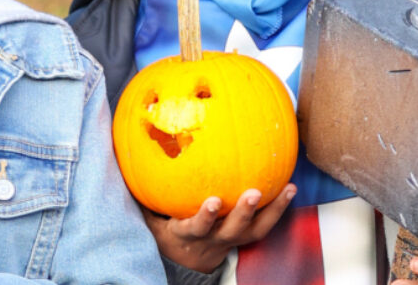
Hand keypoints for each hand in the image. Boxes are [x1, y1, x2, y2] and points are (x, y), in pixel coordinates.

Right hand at [143, 185, 296, 272]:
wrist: (186, 259)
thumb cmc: (166, 228)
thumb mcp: (150, 217)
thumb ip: (142, 195)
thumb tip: (127, 159)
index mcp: (187, 234)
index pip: (196, 227)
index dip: (205, 217)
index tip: (213, 201)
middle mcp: (213, 239)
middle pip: (231, 230)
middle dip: (243, 213)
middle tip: (254, 193)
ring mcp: (232, 239)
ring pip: (255, 230)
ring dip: (273, 210)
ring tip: (288, 188)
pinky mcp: (245, 236)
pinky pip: (265, 225)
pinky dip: (278, 207)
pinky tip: (290, 186)